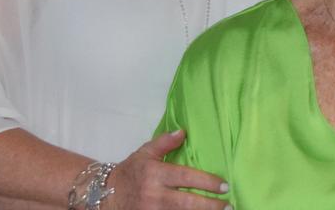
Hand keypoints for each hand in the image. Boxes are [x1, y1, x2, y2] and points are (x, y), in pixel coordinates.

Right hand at [106, 130, 229, 208]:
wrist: (105, 196)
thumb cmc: (130, 172)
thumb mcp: (144, 153)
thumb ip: (163, 143)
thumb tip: (182, 132)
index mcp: (155, 174)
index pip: (185, 178)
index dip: (206, 182)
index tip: (224, 185)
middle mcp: (154, 195)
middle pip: (187, 203)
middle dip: (210, 206)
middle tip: (229, 206)